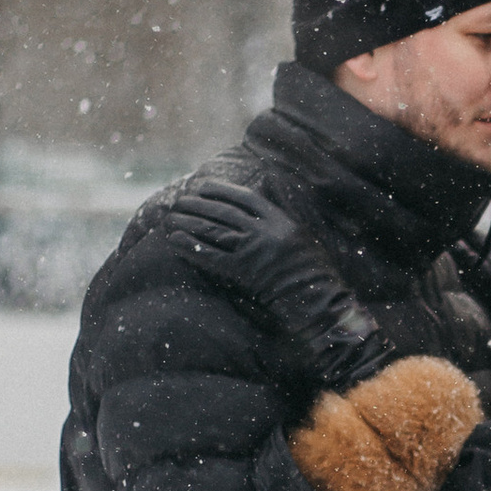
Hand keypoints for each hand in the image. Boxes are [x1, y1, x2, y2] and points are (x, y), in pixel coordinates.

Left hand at [165, 176, 390, 389]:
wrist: (319, 304)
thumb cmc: (312, 274)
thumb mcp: (301, 238)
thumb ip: (278, 221)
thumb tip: (256, 204)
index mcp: (281, 219)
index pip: (244, 197)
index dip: (221, 190)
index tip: (204, 187)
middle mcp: (266, 232)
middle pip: (223, 212)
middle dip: (197, 205)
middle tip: (179, 202)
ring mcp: (253, 252)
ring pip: (213, 230)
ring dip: (188, 222)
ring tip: (171, 217)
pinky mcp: (242, 273)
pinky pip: (210, 257)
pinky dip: (190, 247)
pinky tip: (175, 240)